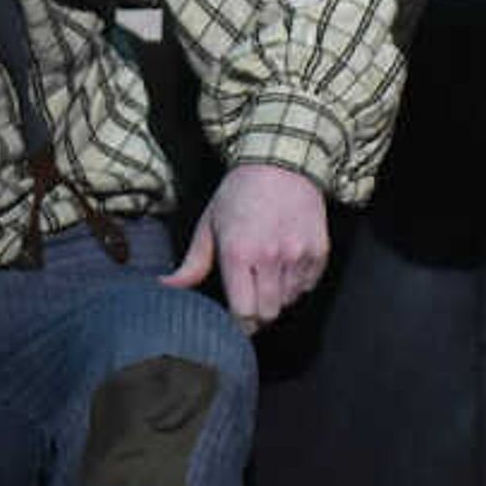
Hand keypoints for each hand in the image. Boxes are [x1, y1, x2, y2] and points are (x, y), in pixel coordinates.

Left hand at [163, 162, 331, 329]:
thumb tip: (166, 287)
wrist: (281, 161)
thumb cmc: (240, 193)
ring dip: (277, 298)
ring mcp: (298, 254)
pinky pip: (308, 286)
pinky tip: (286, 267)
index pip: (242, 312)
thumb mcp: (209, 224)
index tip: (236, 321)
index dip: (238, 323)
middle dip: (257, 315)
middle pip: (267, 314)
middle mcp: (270, 257)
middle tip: (251, 303)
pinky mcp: (319, 250)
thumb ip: (192, 263)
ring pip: (288, 302)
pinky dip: (297, 284)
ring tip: (267, 278)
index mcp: (238, 253)